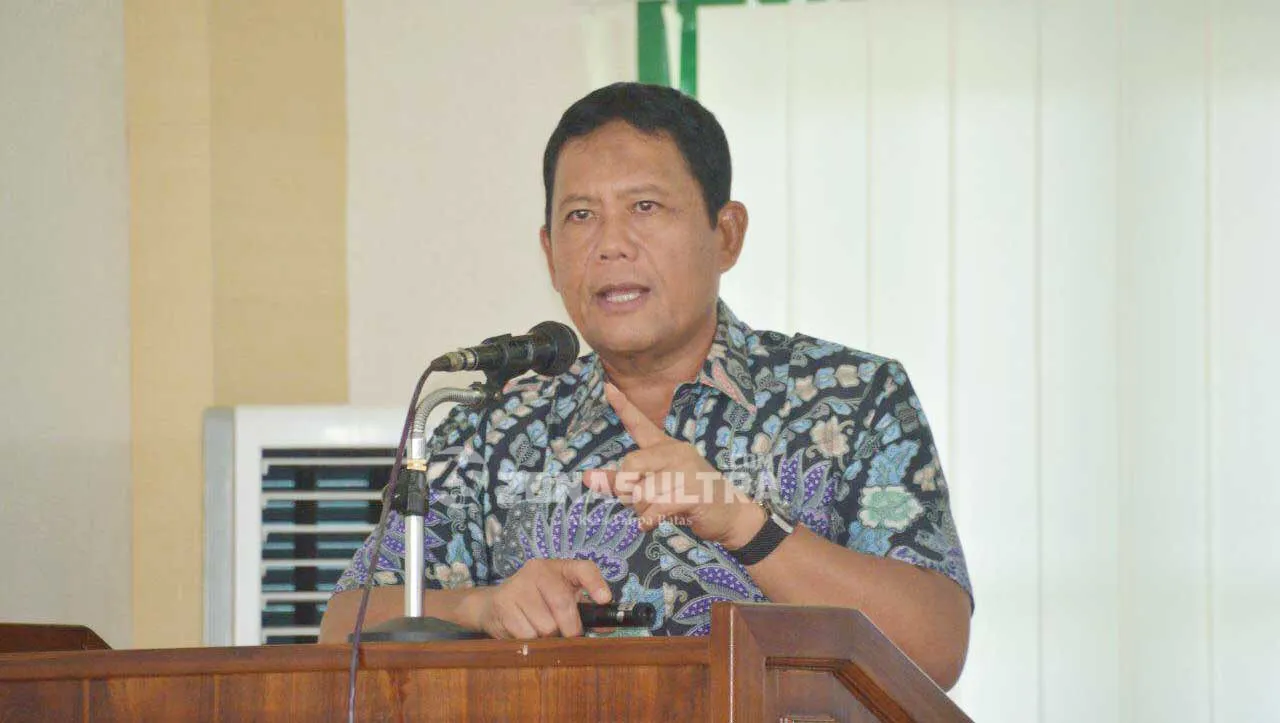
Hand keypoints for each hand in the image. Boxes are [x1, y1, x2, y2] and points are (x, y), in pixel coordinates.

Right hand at [472, 558, 610, 638]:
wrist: (492, 605)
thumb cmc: (535, 603)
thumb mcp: (560, 598)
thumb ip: (584, 611)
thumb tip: (606, 627)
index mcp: (557, 567)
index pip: (583, 568)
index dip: (596, 583)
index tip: (605, 600)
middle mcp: (537, 571)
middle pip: (563, 603)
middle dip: (570, 628)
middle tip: (568, 635)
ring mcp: (518, 586)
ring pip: (546, 625)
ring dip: (547, 637)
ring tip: (540, 630)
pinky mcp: (503, 604)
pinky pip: (527, 635)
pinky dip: (531, 641)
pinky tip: (524, 631)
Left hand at [583, 383, 766, 548]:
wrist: (730, 513)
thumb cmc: (689, 498)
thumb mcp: (656, 485)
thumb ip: (624, 480)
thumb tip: (587, 477)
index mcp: (667, 447)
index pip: (640, 424)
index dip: (623, 407)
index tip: (607, 386)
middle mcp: (675, 452)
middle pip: (630, 465)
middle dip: (627, 490)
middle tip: (640, 502)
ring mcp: (686, 470)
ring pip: (641, 492)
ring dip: (641, 511)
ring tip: (656, 513)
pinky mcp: (691, 493)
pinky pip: (655, 508)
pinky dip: (649, 520)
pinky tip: (653, 523)